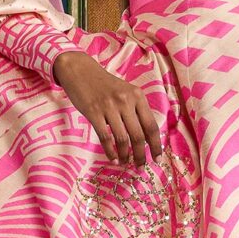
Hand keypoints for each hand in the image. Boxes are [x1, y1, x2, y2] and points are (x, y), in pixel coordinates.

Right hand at [53, 49, 163, 168]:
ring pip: (123, 139)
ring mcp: (109, 106)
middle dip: (141, 155)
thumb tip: (146, 138)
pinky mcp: (93, 112)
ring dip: (125, 155)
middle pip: (138, 135)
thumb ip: (136, 110)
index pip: (151, 125)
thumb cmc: (105, 85)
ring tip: (125, 163)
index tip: (157, 158)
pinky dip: (110, 151)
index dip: (156, 145)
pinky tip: (112, 157)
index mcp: (138, 96)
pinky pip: (105, 137)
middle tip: (140, 166)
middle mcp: (126, 101)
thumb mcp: (125, 92)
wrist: (80, 71)